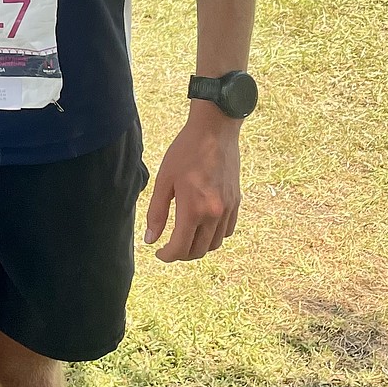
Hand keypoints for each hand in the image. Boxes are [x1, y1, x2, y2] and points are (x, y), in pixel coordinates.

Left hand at [143, 107, 241, 261]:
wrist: (215, 131)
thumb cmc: (185, 152)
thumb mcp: (164, 180)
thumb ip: (157, 213)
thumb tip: (150, 239)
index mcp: (193, 209)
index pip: (181, 248)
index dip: (167, 255)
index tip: (159, 252)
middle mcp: (214, 214)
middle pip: (199, 251)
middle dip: (182, 254)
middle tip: (170, 247)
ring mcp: (228, 209)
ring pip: (215, 244)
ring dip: (199, 247)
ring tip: (185, 238)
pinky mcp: (236, 202)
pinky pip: (228, 230)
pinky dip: (215, 236)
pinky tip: (203, 227)